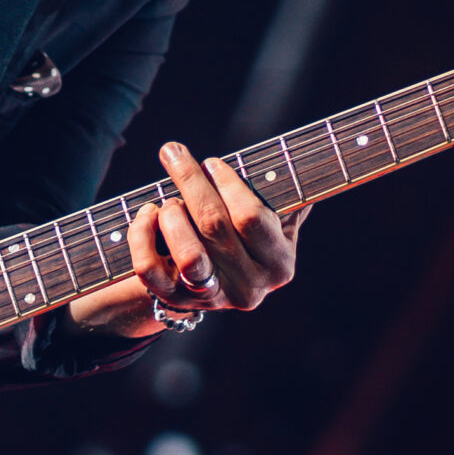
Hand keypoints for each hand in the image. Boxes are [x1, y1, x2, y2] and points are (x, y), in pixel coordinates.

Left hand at [66, 140, 307, 338]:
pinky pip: (150, 269)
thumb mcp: (271, 223)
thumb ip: (287, 197)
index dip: (228, 185)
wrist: (204, 282)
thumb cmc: (239, 237)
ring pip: (187, 254)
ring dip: (171, 214)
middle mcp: (248, 286)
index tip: (212, 162)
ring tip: (166, 199)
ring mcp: (211, 298)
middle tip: (173, 153)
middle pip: (215, 226)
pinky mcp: (174, 301)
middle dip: (190, 181)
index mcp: (279, 263)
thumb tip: (312, 160)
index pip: (252, 218)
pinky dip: (141, 236)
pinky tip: (147, 214)